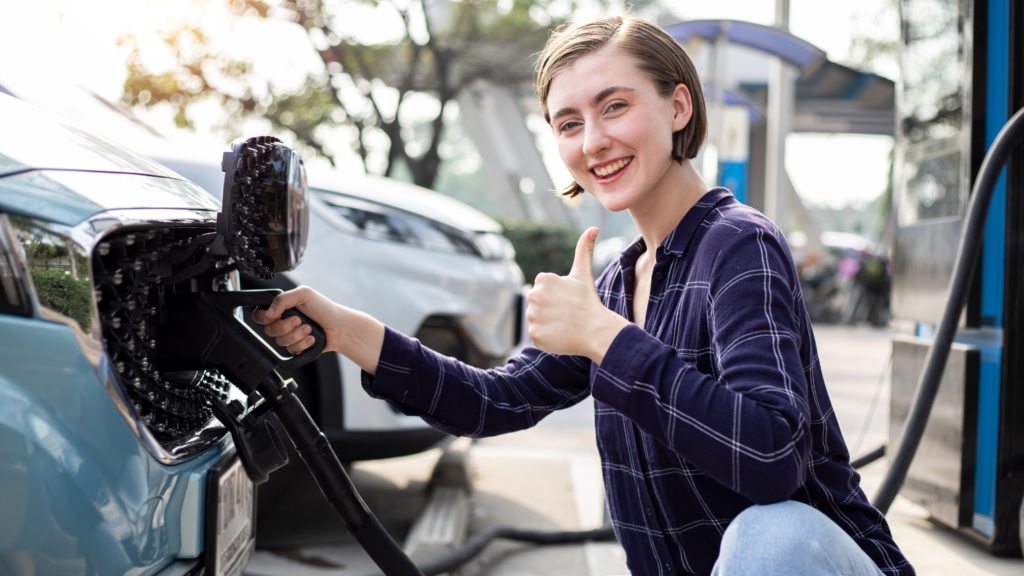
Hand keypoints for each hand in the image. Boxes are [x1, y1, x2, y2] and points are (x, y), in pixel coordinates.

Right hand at [252, 286, 343, 354]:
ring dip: (297, 334)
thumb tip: (267, 312)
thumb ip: (282, 299)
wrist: (340, 327)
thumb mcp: (303, 295)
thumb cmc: (324, 308)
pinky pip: (291, 350)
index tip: (276, 316)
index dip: (263, 317)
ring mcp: (290, 335)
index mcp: (282, 307)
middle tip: (300, 320)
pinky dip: (303, 344)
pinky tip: (311, 338)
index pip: (259, 314)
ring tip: (309, 329)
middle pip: (269, 330)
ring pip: (280, 341)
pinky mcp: (296, 347)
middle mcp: (283, 321)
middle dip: (286, 326)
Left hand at [525, 227, 628, 362]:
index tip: (568, 300)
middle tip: (567, 313)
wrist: (596, 331)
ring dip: (547, 323)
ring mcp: (533, 316)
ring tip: (564, 324)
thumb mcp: (583, 273)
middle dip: (549, 309)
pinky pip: (536, 335)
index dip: (556, 296)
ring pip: (536, 319)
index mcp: (543, 279)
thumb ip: (584, 249)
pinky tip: (560, 334)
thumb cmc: (589, 301)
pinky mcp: (534, 334)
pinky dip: (547, 337)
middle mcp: (533, 295)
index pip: (542, 289)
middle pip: (537, 304)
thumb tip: (593, 227)